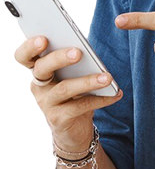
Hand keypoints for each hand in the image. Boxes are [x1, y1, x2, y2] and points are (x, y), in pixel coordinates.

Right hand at [15, 35, 121, 150]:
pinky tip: (115, 95)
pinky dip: (100, 99)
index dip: (29, 47)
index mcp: (40, 71)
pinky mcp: (58, 119)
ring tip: (107, 77)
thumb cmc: (75, 95)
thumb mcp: (73, 77)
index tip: (43, 39)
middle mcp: (39, 86)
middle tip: (78, 52)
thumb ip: (75, 63)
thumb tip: (89, 51)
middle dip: (59, 58)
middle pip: (42, 68)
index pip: (25, 56)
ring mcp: (47, 103)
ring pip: (64, 88)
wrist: (74, 129)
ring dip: (88, 81)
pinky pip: (79, 107)